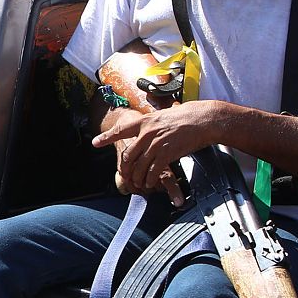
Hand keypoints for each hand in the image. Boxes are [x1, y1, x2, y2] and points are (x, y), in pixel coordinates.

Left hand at [95, 102, 225, 200]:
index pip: (121, 130)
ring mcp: (155, 143)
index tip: (95, 142)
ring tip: (138, 183)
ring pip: (139, 165)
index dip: (106, 137)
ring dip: (137, 177)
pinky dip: (149, 179)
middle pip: (128, 154)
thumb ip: (155, 121)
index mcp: (145, 121)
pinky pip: (152, 171)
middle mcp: (147, 132)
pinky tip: (149, 183)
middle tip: (124, 176)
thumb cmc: (187, 116)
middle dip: (125, 168)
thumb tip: (152, 121)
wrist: (202, 119)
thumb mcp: (164, 114)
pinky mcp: (166, 153)